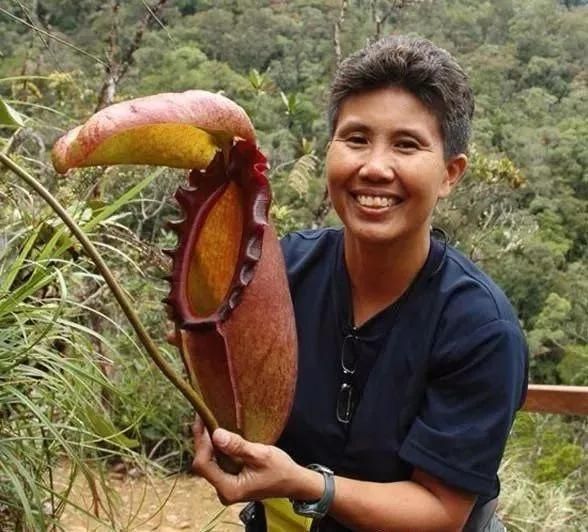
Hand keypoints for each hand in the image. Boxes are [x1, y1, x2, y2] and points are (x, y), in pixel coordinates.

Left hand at [191, 417, 305, 504]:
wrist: (293, 482)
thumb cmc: (280, 470)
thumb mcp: (261, 455)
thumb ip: (238, 446)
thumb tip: (217, 434)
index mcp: (229, 489)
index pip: (204, 464)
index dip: (202, 442)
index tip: (204, 421)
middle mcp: (223, 491)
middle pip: (203, 464)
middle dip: (202, 441)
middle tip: (203, 417)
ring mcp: (225, 487)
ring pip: (208, 462)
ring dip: (208, 443)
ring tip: (208, 422)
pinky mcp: (229, 481)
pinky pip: (216, 463)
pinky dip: (215, 448)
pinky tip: (216, 434)